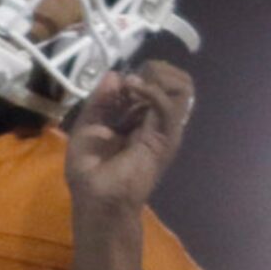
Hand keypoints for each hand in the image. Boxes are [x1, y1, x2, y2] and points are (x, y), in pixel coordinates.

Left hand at [64, 59, 194, 212]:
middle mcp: (154, 122)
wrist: (98, 199)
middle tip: (132, 80)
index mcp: (137, 120)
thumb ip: (101, 100)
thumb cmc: (89, 169)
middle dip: (155, 70)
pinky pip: (170, 105)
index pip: (153, 85)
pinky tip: (135, 90)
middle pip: (174, 83)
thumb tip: (116, 74)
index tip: (118, 82)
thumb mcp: (88, 126)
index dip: (137, 75)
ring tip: (135, 85)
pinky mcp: (166, 138)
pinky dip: (153, 91)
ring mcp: (164, 129)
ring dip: (157, 77)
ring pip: (182, 88)